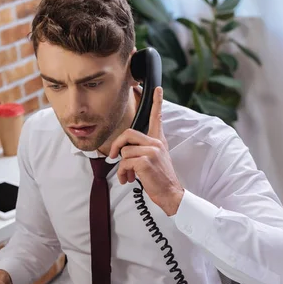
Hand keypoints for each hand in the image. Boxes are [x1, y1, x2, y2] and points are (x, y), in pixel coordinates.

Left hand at [109, 87, 183, 215]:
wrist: (170, 194)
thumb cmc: (160, 180)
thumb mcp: (155, 161)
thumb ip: (142, 152)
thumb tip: (122, 153)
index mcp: (159, 142)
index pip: (157, 118)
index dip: (157, 103)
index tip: (158, 89)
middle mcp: (156, 143)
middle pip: (128, 134)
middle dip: (116, 145)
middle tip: (112, 156)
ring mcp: (151, 151)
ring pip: (124, 151)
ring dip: (121, 166)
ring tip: (128, 175)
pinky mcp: (145, 161)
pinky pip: (124, 162)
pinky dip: (122, 173)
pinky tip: (128, 179)